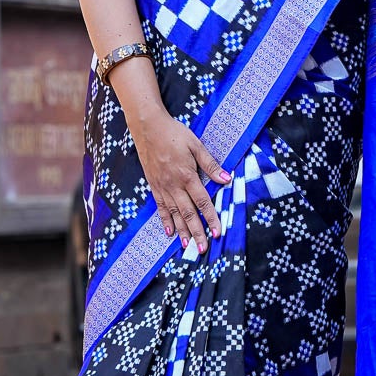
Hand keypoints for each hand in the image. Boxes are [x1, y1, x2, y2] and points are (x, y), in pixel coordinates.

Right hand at [132, 110, 229, 254]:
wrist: (148, 127)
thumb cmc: (174, 133)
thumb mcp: (196, 145)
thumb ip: (210, 164)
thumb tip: (227, 178)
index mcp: (187, 175)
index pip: (202, 202)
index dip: (211, 218)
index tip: (218, 232)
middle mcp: (174, 185)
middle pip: (188, 213)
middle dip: (197, 232)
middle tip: (203, 248)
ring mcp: (162, 187)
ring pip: (173, 214)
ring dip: (181, 231)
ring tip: (187, 246)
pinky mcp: (153, 185)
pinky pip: (160, 207)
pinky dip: (165, 220)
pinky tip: (169, 231)